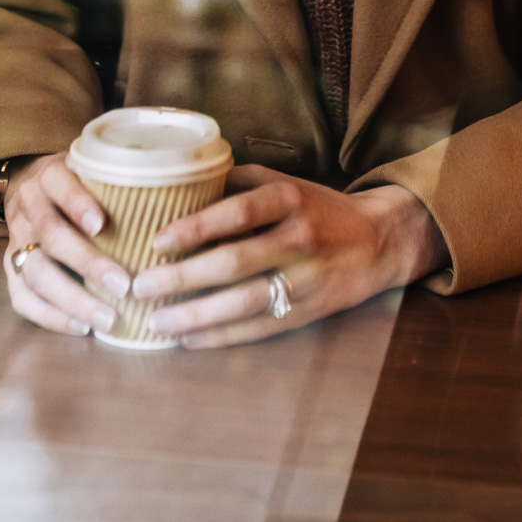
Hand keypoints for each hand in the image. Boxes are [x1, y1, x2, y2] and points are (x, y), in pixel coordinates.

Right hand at [2, 153, 129, 336]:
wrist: (26, 184)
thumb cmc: (77, 182)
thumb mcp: (92, 169)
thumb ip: (121, 181)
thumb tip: (184, 197)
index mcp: (50, 176)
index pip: (61, 186)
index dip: (79, 204)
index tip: (102, 225)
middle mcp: (29, 206)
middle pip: (51, 236)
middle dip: (88, 263)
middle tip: (124, 286)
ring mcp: (16, 239)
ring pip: (35, 272)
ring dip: (72, 299)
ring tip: (107, 319)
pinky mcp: (9, 267)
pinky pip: (22, 297)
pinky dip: (50, 316)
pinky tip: (81, 327)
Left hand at [129, 165, 448, 349]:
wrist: (380, 241)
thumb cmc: (320, 208)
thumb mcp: (287, 182)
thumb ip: (240, 183)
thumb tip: (183, 185)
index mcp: (291, 199)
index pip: (239, 212)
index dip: (197, 226)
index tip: (157, 240)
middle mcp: (299, 239)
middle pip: (236, 263)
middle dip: (183, 278)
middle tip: (141, 286)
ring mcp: (306, 280)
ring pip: (245, 302)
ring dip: (196, 315)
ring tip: (157, 322)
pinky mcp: (309, 312)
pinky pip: (260, 328)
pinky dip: (222, 337)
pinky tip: (189, 339)